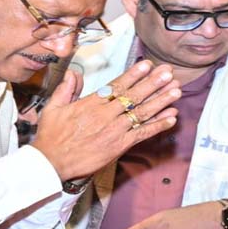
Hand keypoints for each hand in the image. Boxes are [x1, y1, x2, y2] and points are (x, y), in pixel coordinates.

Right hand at [31, 61, 181, 181]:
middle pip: (134, 96)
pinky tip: (172, 118)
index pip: (117, 85)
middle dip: (153, 83)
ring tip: (176, 90)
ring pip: (142, 113)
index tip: (148, 64)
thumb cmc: (51, 136)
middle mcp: (106, 115)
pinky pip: (142, 134)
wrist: (52, 164)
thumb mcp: (53, 107)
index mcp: (91, 103)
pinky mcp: (119, 146)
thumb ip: (67, 88)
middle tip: (168, 72)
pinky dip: (158, 126)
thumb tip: (74, 72)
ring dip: (161, 101)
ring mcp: (114, 131)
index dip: (134, 74)